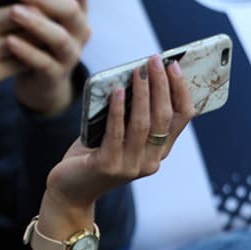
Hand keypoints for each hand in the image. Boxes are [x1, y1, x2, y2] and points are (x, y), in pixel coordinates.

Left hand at [7, 0, 89, 114]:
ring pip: (60, 37)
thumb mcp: (37, 15)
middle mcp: (79, 31)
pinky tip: (9, 40)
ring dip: (37, 22)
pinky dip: (27, 50)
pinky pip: (44, 62)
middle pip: (71, 9)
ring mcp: (69, 55)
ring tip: (13, 12)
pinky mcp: (55, 75)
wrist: (37, 81)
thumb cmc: (32, 38)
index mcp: (76, 11)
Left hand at [43, 54, 193, 212]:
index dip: (180, 91)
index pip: (181, 118)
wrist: (69, 189)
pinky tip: (118, 91)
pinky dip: (118, 110)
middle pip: (164, 118)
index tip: (175, 66)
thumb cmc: (92, 154)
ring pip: (143, 124)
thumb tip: (135, 74)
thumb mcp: (116, 133)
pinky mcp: (108, 166)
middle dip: (161, 85)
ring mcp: (130, 166)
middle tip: (155, 60)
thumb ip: (128, 113)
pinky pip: (116, 133)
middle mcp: (150, 161)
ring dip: (142, 93)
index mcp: (158, 152)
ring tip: (138, 70)